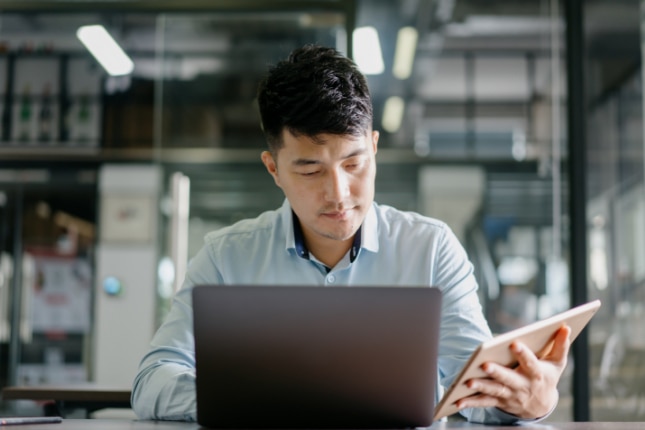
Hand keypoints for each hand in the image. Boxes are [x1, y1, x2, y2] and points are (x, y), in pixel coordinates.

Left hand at [455, 325, 571, 418]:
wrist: (541, 406)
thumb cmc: (547, 377)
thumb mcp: (557, 363)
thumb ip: (561, 345)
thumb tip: (565, 326)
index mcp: (537, 374)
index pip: (531, 363)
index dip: (523, 354)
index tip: (514, 343)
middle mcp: (523, 386)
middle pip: (509, 379)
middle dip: (497, 373)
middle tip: (485, 365)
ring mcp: (510, 395)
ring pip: (494, 391)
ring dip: (481, 387)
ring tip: (468, 382)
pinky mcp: (499, 401)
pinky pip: (484, 402)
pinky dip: (471, 402)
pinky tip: (458, 401)